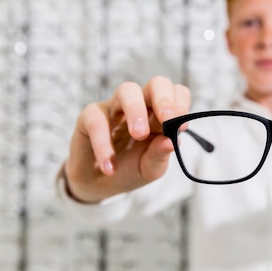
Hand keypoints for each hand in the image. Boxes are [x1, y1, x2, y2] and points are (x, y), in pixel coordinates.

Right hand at [63, 76, 190, 202]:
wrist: (100, 186)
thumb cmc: (130, 170)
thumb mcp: (150, 168)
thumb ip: (160, 155)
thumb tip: (172, 142)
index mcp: (160, 114)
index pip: (177, 94)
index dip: (181, 104)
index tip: (182, 127)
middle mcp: (141, 105)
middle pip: (157, 84)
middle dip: (164, 100)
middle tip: (167, 121)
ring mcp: (115, 107)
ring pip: (127, 90)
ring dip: (136, 110)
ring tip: (139, 135)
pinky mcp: (89, 117)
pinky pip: (97, 120)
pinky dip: (104, 144)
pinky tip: (110, 167)